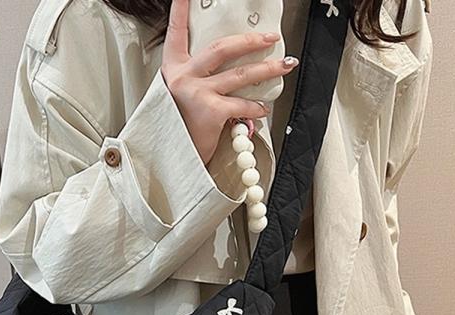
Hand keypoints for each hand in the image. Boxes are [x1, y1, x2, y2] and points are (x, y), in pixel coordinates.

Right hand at [161, 0, 298, 164]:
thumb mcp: (178, 100)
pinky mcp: (211, 111)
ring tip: (285, 66)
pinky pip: (243, 103)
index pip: (175, 34)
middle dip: (251, 40)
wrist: (169, 159)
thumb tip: (232, 76)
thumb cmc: (177, 131)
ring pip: (241, 73)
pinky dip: (256, 107)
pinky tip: (263, 109)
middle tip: (271, 37)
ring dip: (268, 69)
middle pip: (221, 47)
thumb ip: (198, 82)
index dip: (180, 11)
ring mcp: (197, 93)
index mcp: (172, 71)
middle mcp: (183, 78)